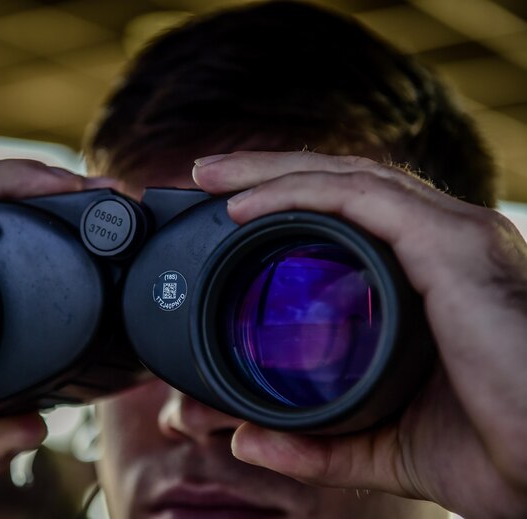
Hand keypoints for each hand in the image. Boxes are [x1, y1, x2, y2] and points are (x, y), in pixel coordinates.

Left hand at [193, 151, 526, 518]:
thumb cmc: (497, 449)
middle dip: (269, 172)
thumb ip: (317, 444)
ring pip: (347, 176)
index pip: (352, 215)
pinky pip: (361, 198)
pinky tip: (246, 204)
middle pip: (342, 183)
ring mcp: (451, 237)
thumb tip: (247, 442)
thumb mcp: (384, 443)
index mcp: (434, 274)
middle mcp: (444, 242)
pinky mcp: (451, 246)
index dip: (291, 203)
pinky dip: (298, 192)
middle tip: (206, 175)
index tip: (229, 215)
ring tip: (214, 175)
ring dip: (272, 170)